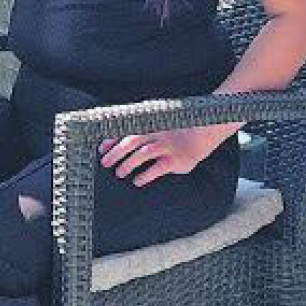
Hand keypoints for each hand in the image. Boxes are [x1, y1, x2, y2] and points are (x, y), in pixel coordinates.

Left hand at [99, 123, 237, 186]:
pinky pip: (158, 168)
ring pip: (144, 152)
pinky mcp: (176, 159)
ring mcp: (168, 145)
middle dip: (117, 152)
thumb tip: (113, 142)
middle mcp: (158, 133)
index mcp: (152, 124)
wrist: (204, 132)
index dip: (113, 138)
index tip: (101, 147)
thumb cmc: (176, 131)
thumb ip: (140, 132)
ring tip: (120, 173)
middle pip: (133, 140)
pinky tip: (137, 181)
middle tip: (105, 163)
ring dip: (129, 163)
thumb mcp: (159, 126)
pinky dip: (145, 175)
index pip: (129, 129)